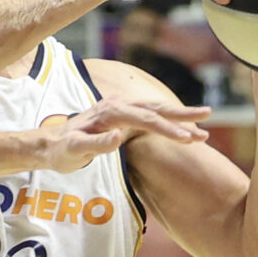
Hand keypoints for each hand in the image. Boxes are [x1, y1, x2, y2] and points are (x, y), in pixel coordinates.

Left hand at [49, 97, 211, 172]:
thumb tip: (118, 137)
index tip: (189, 139)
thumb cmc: (61, 150)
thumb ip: (96, 144)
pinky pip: (149, 115)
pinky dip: (168, 120)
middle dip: (183, 114)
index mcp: (110, 112)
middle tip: (208, 116)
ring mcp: (120, 108)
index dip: (169, 129)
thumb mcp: (74, 151)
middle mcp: (117, 105)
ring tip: (203, 126)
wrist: (50, 144)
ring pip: (155, 110)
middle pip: (155, 108)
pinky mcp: (122, 115)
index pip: (146, 119)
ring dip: (179, 117)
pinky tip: (182, 128)